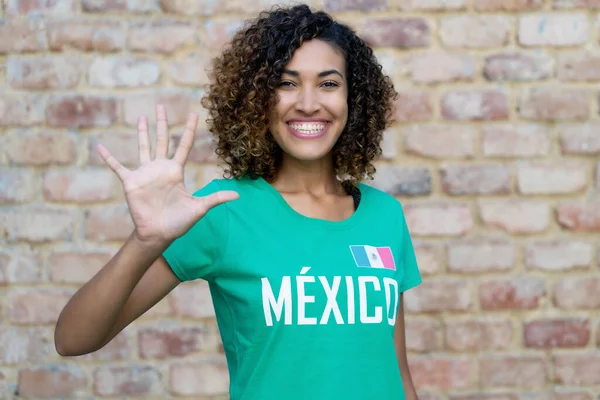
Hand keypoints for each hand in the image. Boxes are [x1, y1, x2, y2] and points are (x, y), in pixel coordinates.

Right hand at [97, 104, 238, 244]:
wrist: (159, 234)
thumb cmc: (179, 222)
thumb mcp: (199, 208)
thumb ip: (216, 199)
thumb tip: (238, 196)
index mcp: (176, 171)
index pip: (184, 146)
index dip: (189, 130)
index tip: (193, 114)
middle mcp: (161, 168)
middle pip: (163, 140)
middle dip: (162, 123)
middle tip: (161, 106)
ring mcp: (145, 173)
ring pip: (143, 147)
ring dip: (142, 133)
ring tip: (141, 117)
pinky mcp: (131, 182)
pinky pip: (118, 167)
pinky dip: (109, 158)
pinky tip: (100, 147)